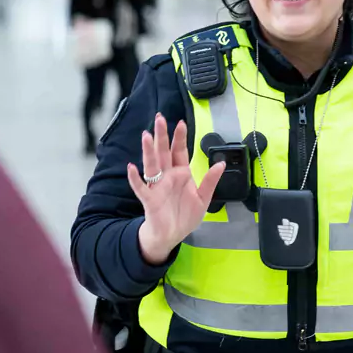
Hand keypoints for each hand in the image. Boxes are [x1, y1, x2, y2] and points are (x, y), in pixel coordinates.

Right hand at [128, 113, 224, 264]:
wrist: (172, 234)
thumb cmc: (185, 215)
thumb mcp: (204, 198)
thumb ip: (211, 180)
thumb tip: (221, 164)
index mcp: (181, 174)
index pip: (179, 152)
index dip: (179, 138)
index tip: (180, 123)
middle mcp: (167, 177)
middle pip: (163, 152)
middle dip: (162, 136)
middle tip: (159, 118)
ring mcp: (157, 187)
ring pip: (151, 165)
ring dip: (148, 151)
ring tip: (146, 136)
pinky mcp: (149, 199)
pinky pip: (141, 187)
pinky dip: (135, 178)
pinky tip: (131, 168)